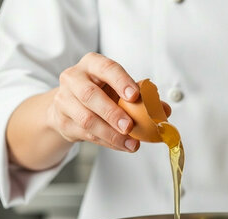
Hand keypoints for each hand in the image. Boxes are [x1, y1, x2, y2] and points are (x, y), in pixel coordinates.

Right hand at [48, 52, 170, 151]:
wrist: (69, 106)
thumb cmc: (100, 92)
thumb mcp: (118, 88)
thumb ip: (142, 96)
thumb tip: (164, 109)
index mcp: (91, 64)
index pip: (106, 68)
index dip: (121, 81)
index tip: (135, 95)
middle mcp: (74, 79)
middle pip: (90, 95)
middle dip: (112, 112)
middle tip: (130, 126)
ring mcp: (65, 100)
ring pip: (86, 119)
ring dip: (111, 133)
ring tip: (130, 143)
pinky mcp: (63, 121)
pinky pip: (87, 135)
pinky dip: (107, 142)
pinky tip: (122, 145)